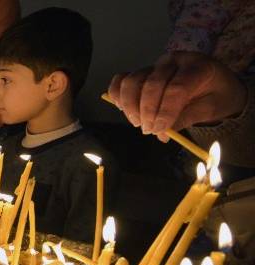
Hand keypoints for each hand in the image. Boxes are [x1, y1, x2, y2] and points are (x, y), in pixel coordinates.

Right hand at [109, 51, 246, 141]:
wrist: (215, 83)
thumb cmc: (216, 96)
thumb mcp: (210, 108)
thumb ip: (187, 118)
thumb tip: (162, 133)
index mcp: (198, 66)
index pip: (176, 88)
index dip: (165, 111)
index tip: (159, 130)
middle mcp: (173, 61)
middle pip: (151, 84)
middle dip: (147, 111)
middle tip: (149, 130)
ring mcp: (155, 65)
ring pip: (132, 81)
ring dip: (130, 106)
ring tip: (138, 123)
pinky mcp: (143, 72)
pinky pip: (122, 79)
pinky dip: (117, 94)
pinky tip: (123, 109)